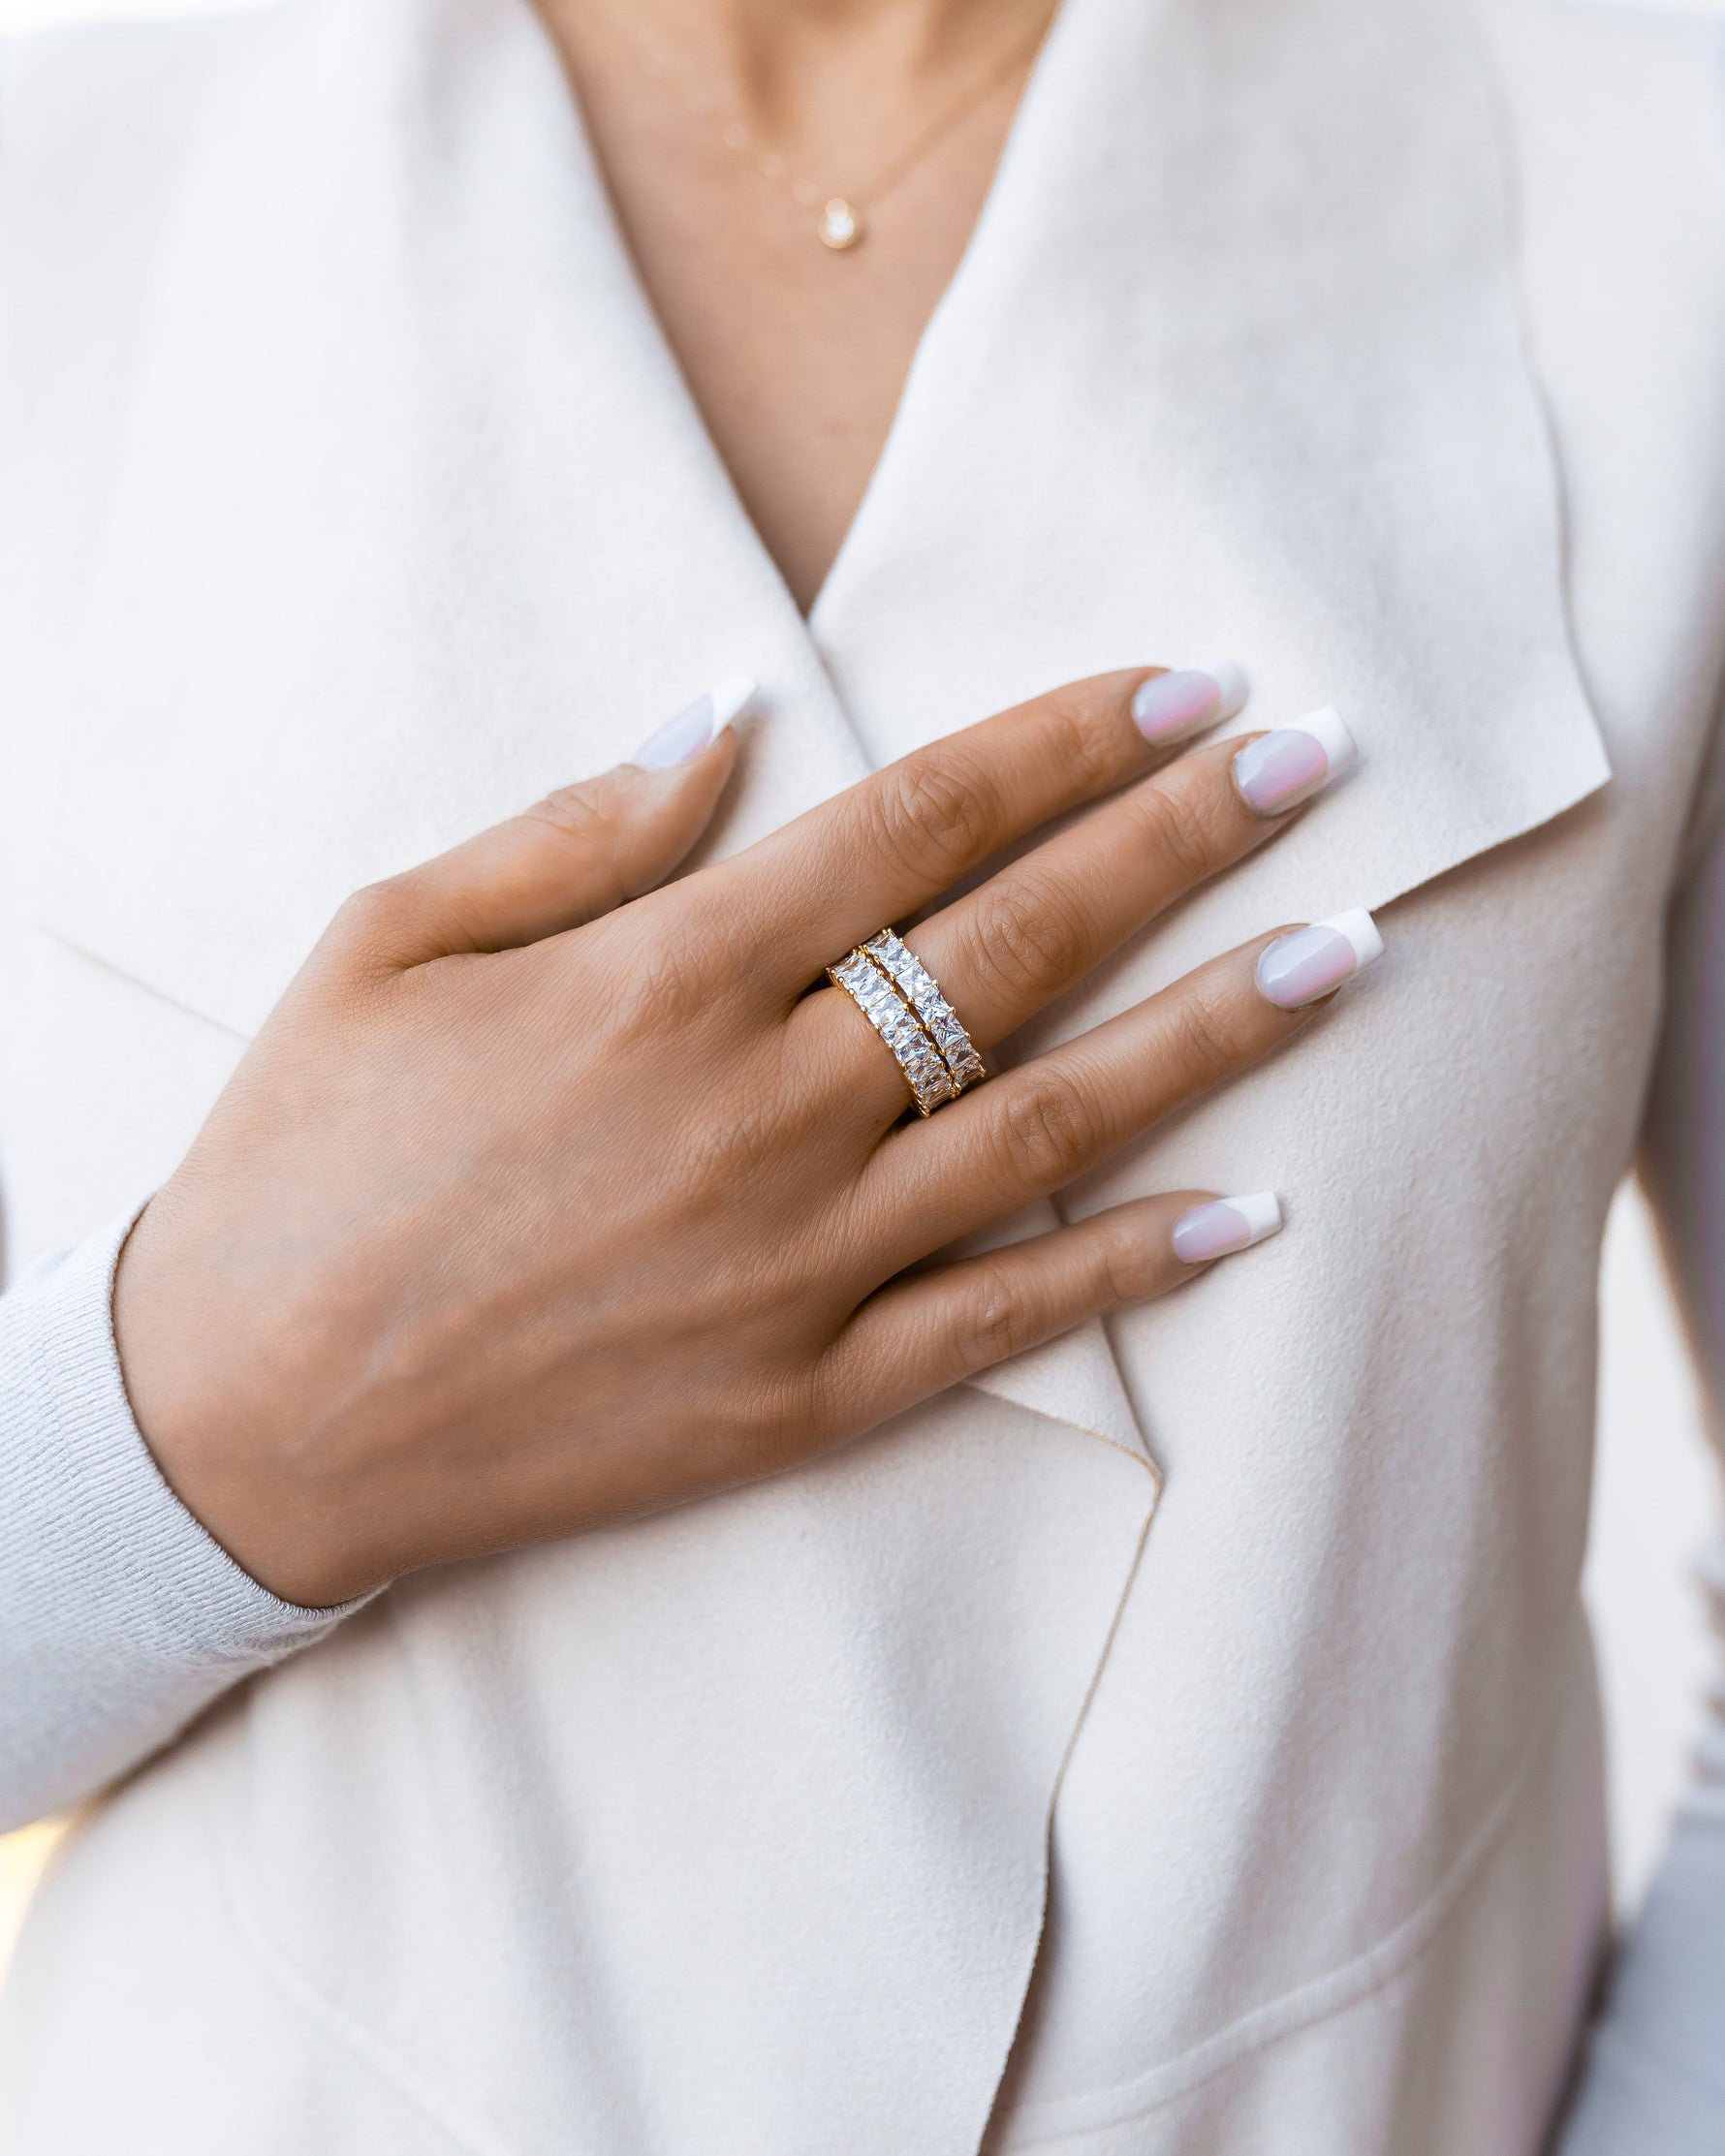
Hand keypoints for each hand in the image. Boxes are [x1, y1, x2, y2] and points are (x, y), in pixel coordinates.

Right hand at [114, 669, 1365, 1605]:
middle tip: (1309, 761)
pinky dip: (1134, 1269)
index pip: (915, 823)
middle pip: (1020, 944)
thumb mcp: (387, 940)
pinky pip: (1007, 1323)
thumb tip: (721, 717)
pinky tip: (1250, 1212)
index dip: (1063, 740)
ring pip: (1053, 1124)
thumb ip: (574, 827)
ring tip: (1345, 954)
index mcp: (661, 977)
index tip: (1182, 685)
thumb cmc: (303, 1161)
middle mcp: (760, 1109)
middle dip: (1181, 838)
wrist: (244, 1426)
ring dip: (1214, 1030)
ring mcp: (797, 1264)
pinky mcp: (804, 1394)